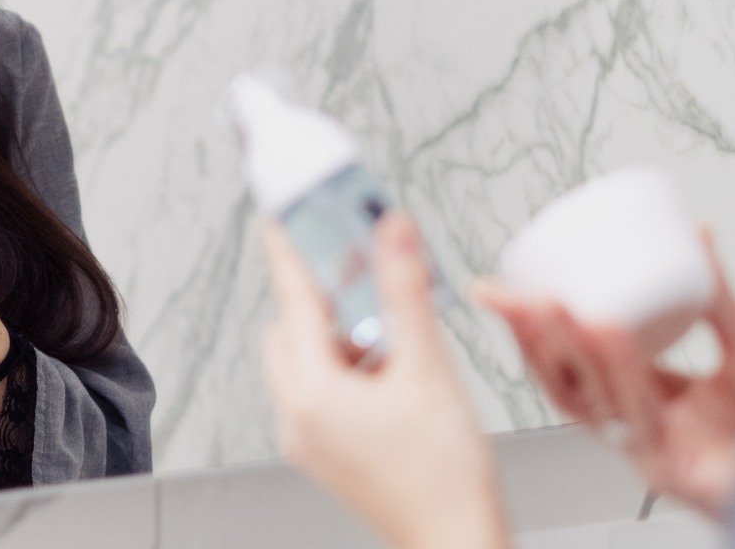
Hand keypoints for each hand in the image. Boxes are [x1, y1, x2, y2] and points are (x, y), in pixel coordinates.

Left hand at [262, 213, 511, 548]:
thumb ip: (405, 291)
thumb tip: (391, 232)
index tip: (278, 219)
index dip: (288, 253)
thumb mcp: (428, 367)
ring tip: (393, 335)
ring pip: (306, 363)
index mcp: (312, 394)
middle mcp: (298, 417)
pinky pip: (319, 393)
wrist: (455, 543)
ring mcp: (307, 439)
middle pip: (290, 332)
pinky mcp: (325, 454)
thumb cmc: (444, 476)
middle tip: (360, 277)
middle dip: (322, 301)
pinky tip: (391, 373)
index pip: (292, 302)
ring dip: (340, 338)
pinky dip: (345, 370)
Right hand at [474, 227, 734, 516]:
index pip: (565, 359)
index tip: (503, 290)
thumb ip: (719, 293)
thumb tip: (700, 232)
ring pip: (585, 398)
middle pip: (560, 377)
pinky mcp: (664, 465)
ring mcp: (641, 445)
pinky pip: (634, 413)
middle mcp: (628, 420)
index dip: (529, 327)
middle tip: (501, 293)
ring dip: (561, 348)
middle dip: (524, 333)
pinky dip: (620, 370)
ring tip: (547, 304)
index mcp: (632, 393)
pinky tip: (605, 333)